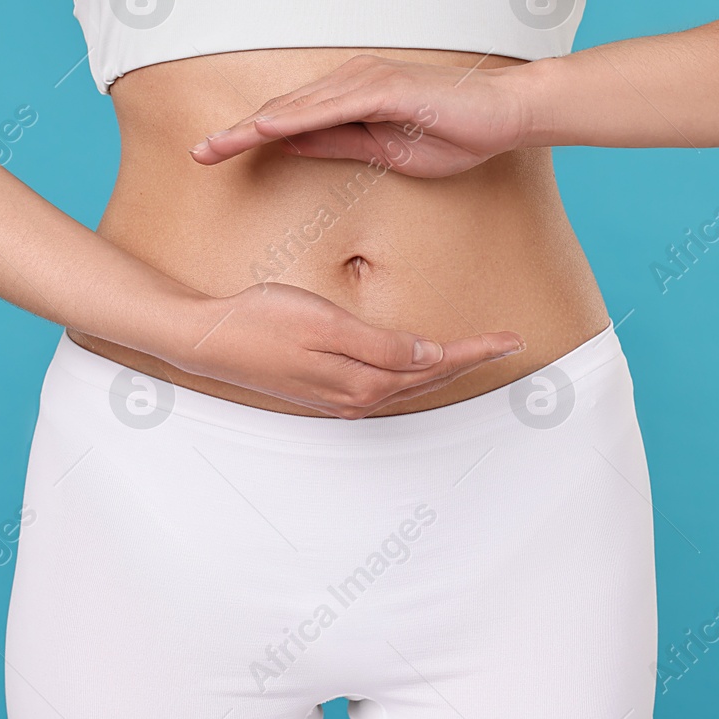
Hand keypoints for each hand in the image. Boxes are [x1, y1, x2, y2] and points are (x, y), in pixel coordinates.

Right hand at [163, 282, 523, 418]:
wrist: (207, 340)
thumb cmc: (261, 321)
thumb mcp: (325, 323)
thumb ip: (381, 344)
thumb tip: (428, 355)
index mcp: (363, 380)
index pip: (435, 363)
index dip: (475, 350)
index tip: (510, 339)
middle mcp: (357, 397)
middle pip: (428, 378)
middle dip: (469, 361)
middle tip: (506, 343)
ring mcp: (340, 398)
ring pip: (408, 385)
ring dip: (443, 369)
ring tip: (473, 351)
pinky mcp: (324, 390)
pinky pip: (384, 387)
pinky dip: (412, 375)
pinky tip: (417, 364)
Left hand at [189, 54, 533, 177]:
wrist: (504, 115)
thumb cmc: (454, 132)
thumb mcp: (385, 151)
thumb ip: (340, 144)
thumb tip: (293, 146)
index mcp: (349, 98)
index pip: (288, 121)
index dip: (247, 139)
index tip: (212, 157)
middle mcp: (351, 81)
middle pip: (282, 111)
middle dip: (237, 133)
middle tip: (197, 155)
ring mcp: (366, 80)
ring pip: (297, 108)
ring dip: (255, 127)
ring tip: (218, 146)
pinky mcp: (386, 88)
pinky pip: (331, 107)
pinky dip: (295, 119)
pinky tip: (267, 131)